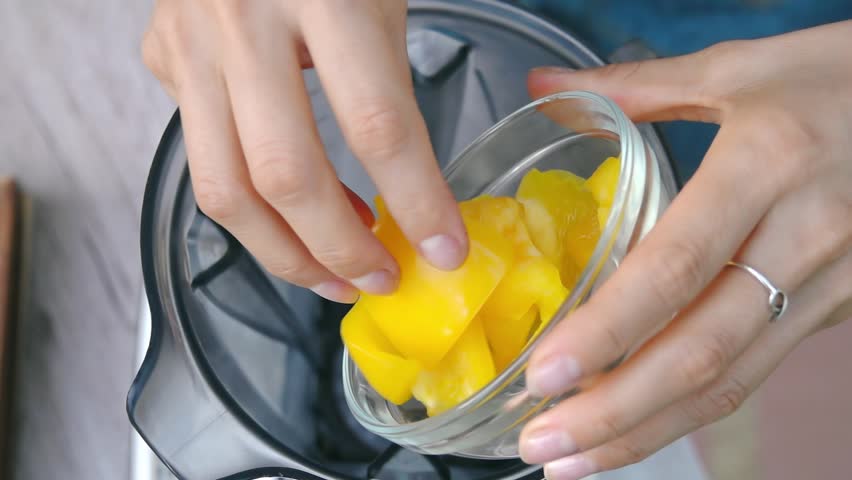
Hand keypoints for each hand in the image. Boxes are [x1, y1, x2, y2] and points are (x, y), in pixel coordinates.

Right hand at [142, 1, 467, 302]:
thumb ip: (395, 78)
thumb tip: (419, 192)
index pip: (377, 124)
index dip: (417, 200)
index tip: (445, 248)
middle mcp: (243, 21)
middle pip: (284, 175)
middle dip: (339, 249)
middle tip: (381, 279)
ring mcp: (189, 41)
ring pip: (223, 188)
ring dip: (284, 252)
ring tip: (334, 272)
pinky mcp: (162, 57)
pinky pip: (201, 156)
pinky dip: (249, 205)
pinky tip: (292, 214)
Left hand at [519, 21, 851, 478]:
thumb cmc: (843, 78)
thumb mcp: (742, 67)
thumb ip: (634, 87)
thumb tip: (543, 91)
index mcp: (766, 168)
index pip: (674, 269)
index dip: (607, 331)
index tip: (545, 374)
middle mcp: (803, 240)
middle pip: (701, 350)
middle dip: (615, 411)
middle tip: (540, 444)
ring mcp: (831, 286)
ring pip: (732, 379)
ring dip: (648, 429)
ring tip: (575, 462)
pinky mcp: (839, 311)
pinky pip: (757, 369)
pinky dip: (692, 408)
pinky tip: (641, 424)